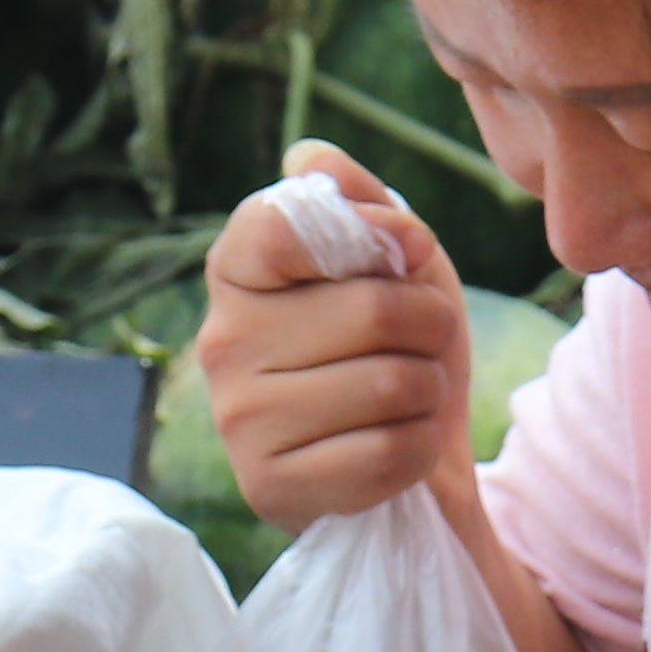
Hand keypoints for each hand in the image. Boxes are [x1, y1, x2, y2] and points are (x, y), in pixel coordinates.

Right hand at [198, 140, 473, 528]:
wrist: (419, 454)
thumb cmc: (399, 342)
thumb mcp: (395, 255)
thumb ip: (360, 197)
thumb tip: (314, 163)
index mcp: (238, 267)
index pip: (288, 225)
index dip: (377, 235)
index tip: (403, 257)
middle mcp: (221, 339)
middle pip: (372, 310)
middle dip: (428, 324)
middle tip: (418, 342)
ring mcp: (239, 420)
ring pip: (390, 384)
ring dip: (429, 388)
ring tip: (407, 395)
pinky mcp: (270, 488)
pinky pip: (389, 454)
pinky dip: (420, 446)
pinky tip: (395, 446)